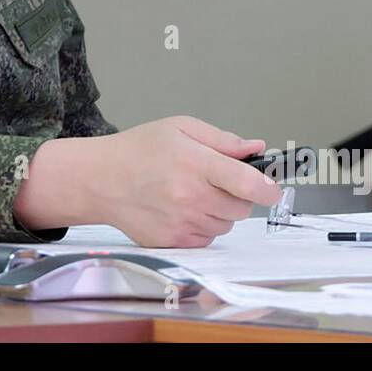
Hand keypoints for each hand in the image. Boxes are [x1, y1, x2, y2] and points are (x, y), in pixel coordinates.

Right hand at [18, 116, 280, 247]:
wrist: (99, 179)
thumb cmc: (139, 149)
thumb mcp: (180, 128)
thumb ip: (222, 139)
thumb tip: (256, 149)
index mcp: (195, 163)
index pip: (248, 183)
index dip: (268, 188)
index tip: (272, 188)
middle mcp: (190, 196)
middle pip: (241, 208)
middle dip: (238, 195)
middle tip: (216, 181)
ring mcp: (181, 223)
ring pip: (226, 225)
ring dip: (220, 212)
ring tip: (193, 193)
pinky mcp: (173, 242)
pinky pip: (207, 239)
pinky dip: (203, 226)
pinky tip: (182, 209)